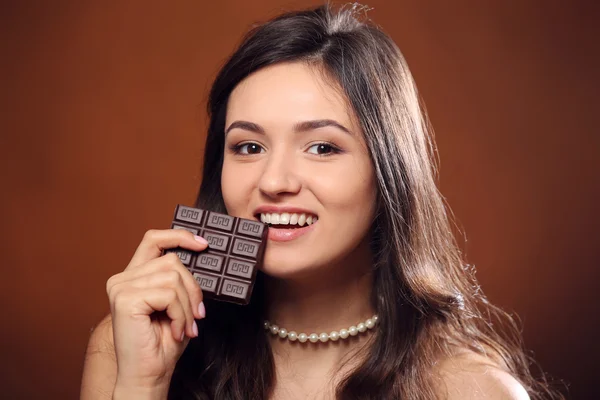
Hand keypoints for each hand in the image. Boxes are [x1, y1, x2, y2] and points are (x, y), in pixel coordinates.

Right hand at [106, 229, 206, 396]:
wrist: (147, 375)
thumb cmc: (162, 344)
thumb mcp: (176, 304)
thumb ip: (179, 280)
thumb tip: (200, 255)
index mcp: (133, 276)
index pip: (154, 240)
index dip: (179, 236)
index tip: (203, 244)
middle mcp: (122, 278)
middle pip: (172, 261)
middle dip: (192, 289)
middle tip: (196, 315)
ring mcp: (121, 287)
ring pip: (174, 277)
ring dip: (187, 306)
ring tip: (184, 326)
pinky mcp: (126, 298)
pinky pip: (169, 294)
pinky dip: (180, 314)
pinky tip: (176, 330)